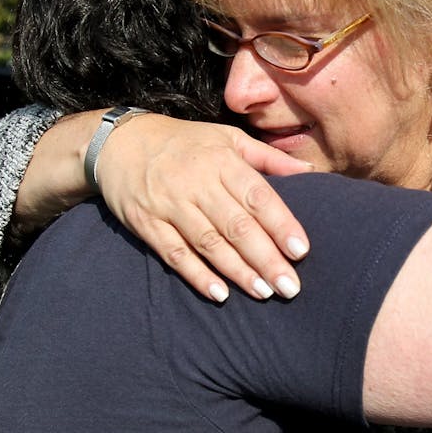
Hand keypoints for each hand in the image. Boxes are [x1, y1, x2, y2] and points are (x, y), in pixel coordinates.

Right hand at [95, 115, 314, 301]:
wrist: (119, 142)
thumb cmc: (185, 142)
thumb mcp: (227, 138)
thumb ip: (269, 158)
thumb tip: (312, 172)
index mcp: (221, 160)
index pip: (257, 196)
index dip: (280, 224)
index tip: (301, 251)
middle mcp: (196, 182)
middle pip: (236, 225)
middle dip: (266, 258)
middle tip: (290, 287)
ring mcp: (169, 204)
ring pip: (208, 243)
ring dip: (237, 271)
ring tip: (263, 293)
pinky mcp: (146, 223)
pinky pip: (174, 253)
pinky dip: (197, 275)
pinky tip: (219, 294)